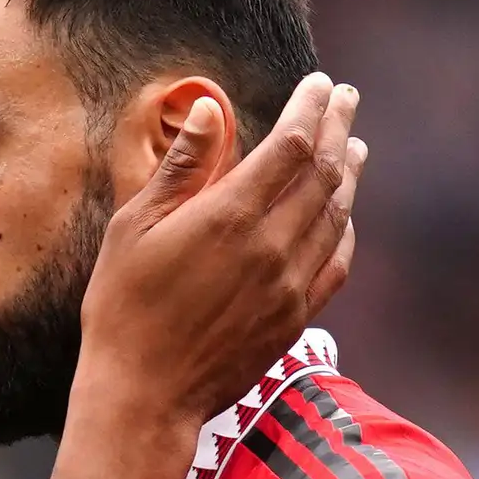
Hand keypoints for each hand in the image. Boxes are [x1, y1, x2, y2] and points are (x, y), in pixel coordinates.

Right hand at [78, 75, 363, 423]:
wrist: (144, 395)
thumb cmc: (124, 307)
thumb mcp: (133, 226)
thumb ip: (180, 167)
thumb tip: (208, 110)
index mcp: (230, 216)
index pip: (292, 145)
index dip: (311, 109)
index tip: (319, 84)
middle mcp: (272, 246)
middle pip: (324, 173)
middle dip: (338, 128)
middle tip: (346, 98)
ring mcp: (290, 285)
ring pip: (336, 216)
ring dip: (349, 175)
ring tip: (354, 145)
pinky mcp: (294, 318)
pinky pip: (336, 263)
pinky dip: (345, 230)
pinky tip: (343, 215)